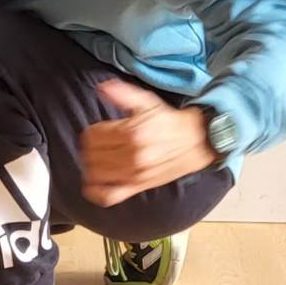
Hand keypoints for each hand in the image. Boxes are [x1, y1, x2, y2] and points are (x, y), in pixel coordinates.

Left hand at [79, 78, 218, 206]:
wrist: (195, 142)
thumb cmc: (168, 122)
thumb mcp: (146, 102)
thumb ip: (122, 94)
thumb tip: (102, 87)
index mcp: (131, 133)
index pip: (93, 136)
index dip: (91, 132)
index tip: (98, 130)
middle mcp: (132, 156)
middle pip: (92, 155)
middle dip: (89, 148)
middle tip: (98, 144)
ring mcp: (134, 174)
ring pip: (96, 174)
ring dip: (90, 166)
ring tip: (96, 159)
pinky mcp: (138, 187)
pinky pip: (109, 196)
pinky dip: (96, 192)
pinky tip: (93, 183)